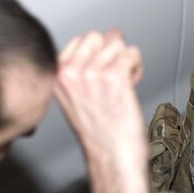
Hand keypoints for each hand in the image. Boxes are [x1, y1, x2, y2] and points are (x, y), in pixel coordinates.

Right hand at [55, 30, 149, 192]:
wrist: (112, 157)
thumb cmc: (99, 133)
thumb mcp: (73, 98)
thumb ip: (79, 70)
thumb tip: (100, 42)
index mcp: (56, 76)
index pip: (79, 40)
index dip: (96, 54)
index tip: (100, 75)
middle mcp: (71, 72)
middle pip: (98, 36)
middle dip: (111, 53)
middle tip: (114, 77)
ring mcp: (92, 72)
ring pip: (118, 43)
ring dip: (126, 61)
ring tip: (123, 84)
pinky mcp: (115, 76)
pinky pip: (132, 54)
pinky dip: (137, 67)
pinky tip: (132, 84)